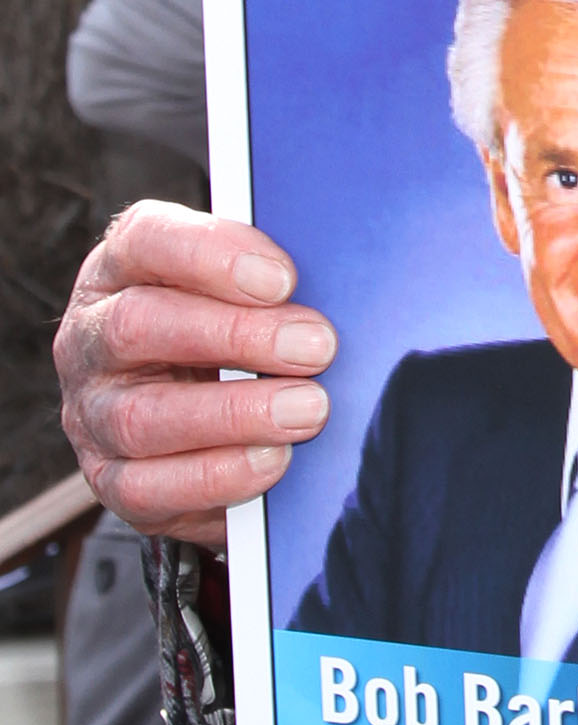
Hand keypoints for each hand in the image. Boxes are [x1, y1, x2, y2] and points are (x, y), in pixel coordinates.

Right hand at [57, 201, 336, 552]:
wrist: (189, 425)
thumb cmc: (224, 337)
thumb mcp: (239, 295)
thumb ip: (269, 283)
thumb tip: (339, 287)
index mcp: (121, 270)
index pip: (145, 239)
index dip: (212, 254)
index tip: (284, 279)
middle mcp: (92, 338)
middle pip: (140, 325)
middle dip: (237, 335)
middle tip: (317, 347)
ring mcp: (92, 412)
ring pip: (142, 415)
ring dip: (236, 413)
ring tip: (308, 409)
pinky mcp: (110, 479)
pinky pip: (149, 486)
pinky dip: (218, 476)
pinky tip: (273, 460)